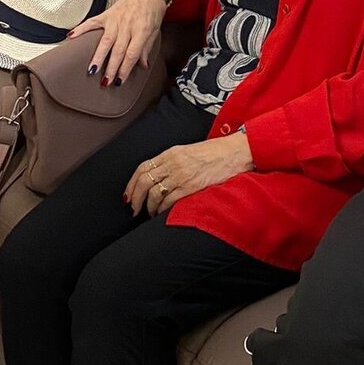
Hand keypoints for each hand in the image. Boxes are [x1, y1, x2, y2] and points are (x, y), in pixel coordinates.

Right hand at [69, 0, 165, 85]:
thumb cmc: (153, 10)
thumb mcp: (155, 30)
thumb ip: (147, 48)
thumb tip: (142, 66)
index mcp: (142, 30)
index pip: (132, 54)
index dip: (125, 69)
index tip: (120, 81)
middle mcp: (127, 25)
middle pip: (118, 50)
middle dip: (111, 68)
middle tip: (105, 82)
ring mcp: (115, 19)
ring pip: (105, 40)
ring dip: (98, 56)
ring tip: (91, 70)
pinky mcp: (106, 14)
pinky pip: (92, 22)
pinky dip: (81, 29)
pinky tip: (71, 37)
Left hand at [125, 133, 253, 216]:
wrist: (236, 152)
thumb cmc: (216, 152)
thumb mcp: (189, 151)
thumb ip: (173, 161)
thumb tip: (158, 177)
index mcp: (171, 153)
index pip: (143, 168)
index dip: (131, 184)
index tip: (128, 195)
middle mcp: (173, 163)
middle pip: (144, 182)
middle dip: (134, 198)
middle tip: (132, 208)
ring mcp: (182, 175)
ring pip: (154, 194)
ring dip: (149, 207)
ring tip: (150, 213)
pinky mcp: (191, 187)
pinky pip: (169, 201)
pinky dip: (162, 209)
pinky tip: (162, 213)